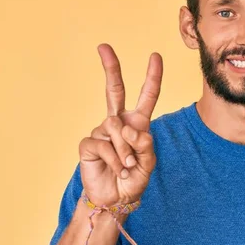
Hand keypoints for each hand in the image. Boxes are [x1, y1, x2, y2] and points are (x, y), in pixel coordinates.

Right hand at [78, 43, 162, 205]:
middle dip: (110, 67)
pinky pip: (104, 145)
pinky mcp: (89, 143)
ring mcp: (102, 131)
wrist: (115, 199)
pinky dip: (115, 160)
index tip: (155, 56)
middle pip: (114, 90)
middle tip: (103, 46)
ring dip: (126, 151)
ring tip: (128, 166)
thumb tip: (131, 129)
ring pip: (116, 129)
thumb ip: (146, 146)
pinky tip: (118, 169)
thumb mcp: (149, 163)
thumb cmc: (134, 179)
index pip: (147, 96)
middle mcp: (118, 122)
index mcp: (138, 123)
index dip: (152, 77)